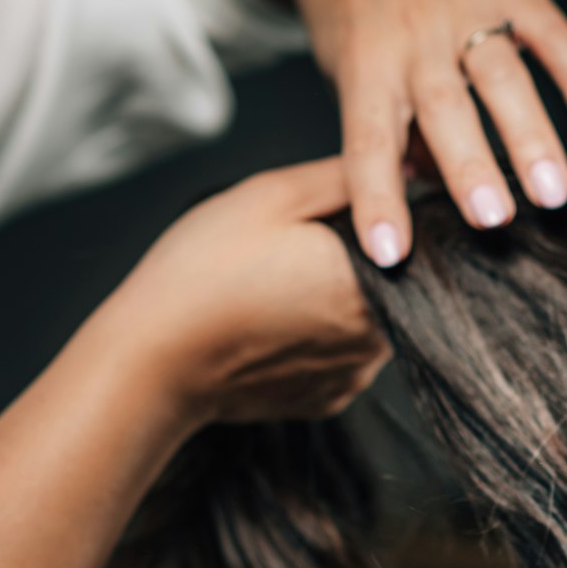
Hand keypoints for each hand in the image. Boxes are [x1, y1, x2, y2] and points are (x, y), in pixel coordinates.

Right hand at [87, 156, 388, 428]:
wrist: (154, 362)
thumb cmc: (204, 272)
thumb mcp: (271, 195)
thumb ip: (344, 178)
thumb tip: (395, 169)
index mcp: (374, 279)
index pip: (412, 240)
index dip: (375, 221)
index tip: (333, 216)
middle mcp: (380, 336)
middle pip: (392, 281)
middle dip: (354, 260)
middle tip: (291, 251)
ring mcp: (356, 373)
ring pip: (367, 320)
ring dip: (337, 301)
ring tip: (277, 287)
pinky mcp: (331, 398)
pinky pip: (340, 356)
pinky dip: (316, 338)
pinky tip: (274, 323)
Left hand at [271, 0, 566, 264]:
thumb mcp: (345, 59)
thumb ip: (387, 122)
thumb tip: (428, 189)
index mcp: (365, 57)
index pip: (367, 139)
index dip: (378, 197)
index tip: (391, 254)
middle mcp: (416, 32)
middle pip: (446, 108)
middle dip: (471, 167)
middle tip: (496, 221)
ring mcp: (469, 6)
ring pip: (505, 78)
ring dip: (532, 138)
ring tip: (556, 193)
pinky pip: (556, 39)